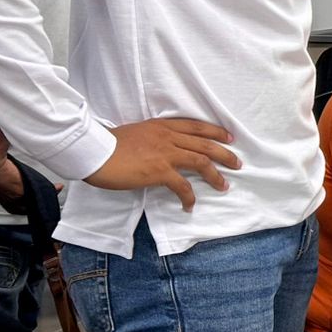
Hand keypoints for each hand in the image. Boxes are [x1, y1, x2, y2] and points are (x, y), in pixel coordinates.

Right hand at [87, 118, 237, 211]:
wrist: (94, 151)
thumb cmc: (108, 143)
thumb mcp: (136, 132)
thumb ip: (152, 138)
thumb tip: (159, 148)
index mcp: (162, 126)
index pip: (196, 126)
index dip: (215, 132)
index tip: (229, 137)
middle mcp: (167, 137)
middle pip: (205, 143)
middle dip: (225, 153)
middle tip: (237, 163)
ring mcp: (165, 153)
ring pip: (201, 162)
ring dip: (215, 175)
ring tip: (225, 185)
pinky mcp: (158, 171)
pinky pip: (182, 186)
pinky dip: (189, 197)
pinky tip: (190, 205)